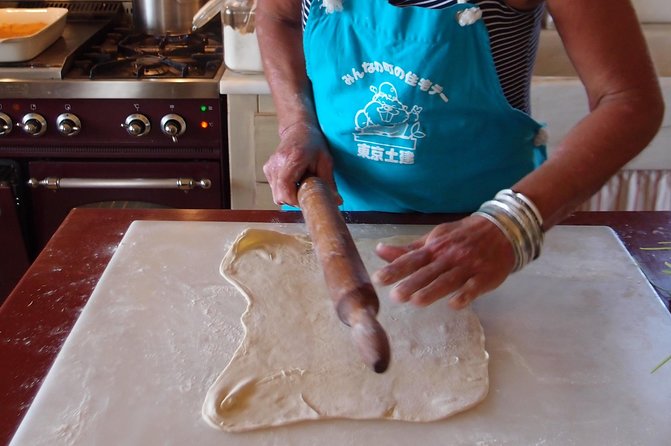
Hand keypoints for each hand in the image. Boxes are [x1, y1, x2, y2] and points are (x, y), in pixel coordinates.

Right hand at [263, 122, 340, 206]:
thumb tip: (337, 201)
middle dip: (293, 199)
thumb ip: (329, 183)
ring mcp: (270, 166)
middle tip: (305, 190)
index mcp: (292, 159)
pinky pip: (275, 189)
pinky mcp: (267, 169)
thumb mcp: (325, 161)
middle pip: (279, 195)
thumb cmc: (313, 143)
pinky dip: (285, 189)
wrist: (298, 129)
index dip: (294, 200)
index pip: (285, 188)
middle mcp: (277, 163)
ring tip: (300, 182)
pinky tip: (293, 179)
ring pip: (276, 194)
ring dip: (289, 194)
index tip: (305, 198)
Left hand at [372, 215, 515, 309]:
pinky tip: (455, 304)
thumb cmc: (463, 237)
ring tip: (416, 302)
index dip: (395, 269)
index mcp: (435, 247)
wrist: (502, 230)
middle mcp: (449, 257)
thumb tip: (379, 250)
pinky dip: (465, 295)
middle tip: (395, 296)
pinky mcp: (485, 276)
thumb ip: (408, 249)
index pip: (411, 259)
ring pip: (448, 280)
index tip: (378, 279)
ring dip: (433, 290)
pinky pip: (474, 287)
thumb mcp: (435, 238)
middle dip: (411, 283)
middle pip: (427, 272)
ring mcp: (468, 266)